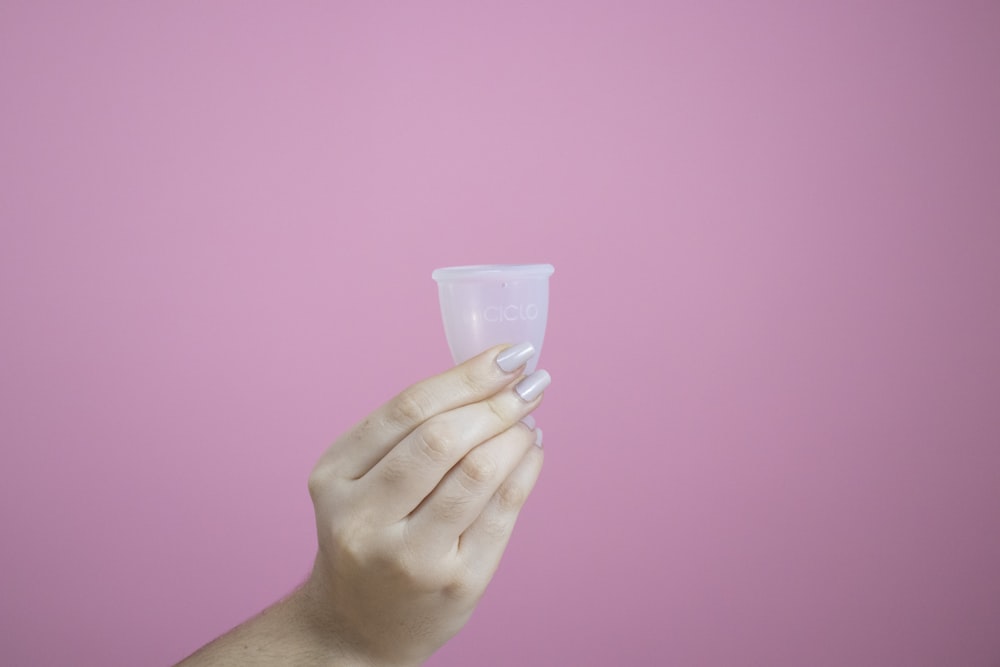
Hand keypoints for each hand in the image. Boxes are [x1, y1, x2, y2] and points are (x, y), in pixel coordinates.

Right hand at [302, 343, 548, 665]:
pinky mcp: (457, 582)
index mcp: (334, 479)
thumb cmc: (368, 536)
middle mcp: (364, 520)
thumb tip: (491, 377)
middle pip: (441, 439)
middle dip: (496, 401)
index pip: (407, 410)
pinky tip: (531, 450)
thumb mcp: (359, 482)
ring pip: (477, 472)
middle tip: (529, 381)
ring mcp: (411, 557)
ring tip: (528, 416)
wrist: (357, 625)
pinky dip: (526, 469)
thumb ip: (408, 433)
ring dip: (515, 433)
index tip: (507, 354)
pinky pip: (503, 510)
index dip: (465, 375)